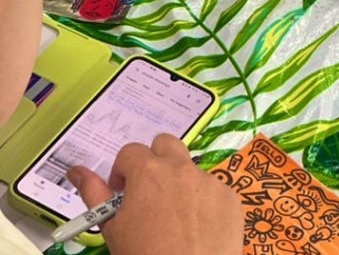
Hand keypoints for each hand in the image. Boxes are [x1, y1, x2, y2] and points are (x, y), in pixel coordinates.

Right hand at [67, 133, 242, 254]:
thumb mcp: (112, 227)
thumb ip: (94, 193)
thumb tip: (75, 170)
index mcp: (148, 172)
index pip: (131, 151)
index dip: (123, 171)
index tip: (123, 193)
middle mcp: (181, 168)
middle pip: (166, 144)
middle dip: (155, 160)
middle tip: (149, 191)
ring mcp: (209, 180)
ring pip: (191, 169)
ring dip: (180, 184)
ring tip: (175, 218)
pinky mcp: (230, 196)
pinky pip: (214, 190)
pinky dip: (204, 203)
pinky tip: (198, 229)